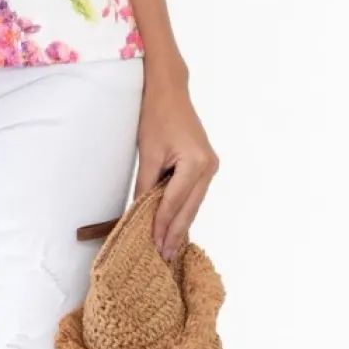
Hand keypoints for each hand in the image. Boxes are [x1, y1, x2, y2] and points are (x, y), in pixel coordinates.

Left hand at [134, 73, 218, 262]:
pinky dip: (184, 210)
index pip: (174, 202)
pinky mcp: (206, 164)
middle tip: (164, 257)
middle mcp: (209, 167)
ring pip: (193, 204)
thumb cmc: (156, 116)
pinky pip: (194, 194)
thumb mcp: (148, 153)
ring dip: (181, 225)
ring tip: (170, 248)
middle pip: (189, 208)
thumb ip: (145, 186)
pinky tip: (176, 226)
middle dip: (175, 233)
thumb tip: (138, 213)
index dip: (163, 226)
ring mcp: (210, 166)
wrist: (169, 91)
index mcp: (196, 164)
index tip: (154, 246)